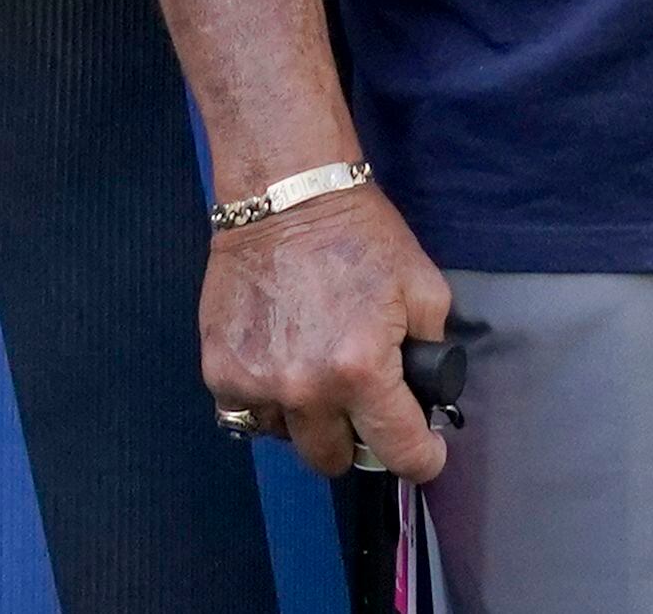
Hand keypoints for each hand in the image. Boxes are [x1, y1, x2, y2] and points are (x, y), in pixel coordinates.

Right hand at [201, 183, 453, 483]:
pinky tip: (278, 360)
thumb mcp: (422, 283)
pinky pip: (245, 414)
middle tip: (360, 400)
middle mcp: (307, 389)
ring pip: (287, 438)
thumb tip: (426, 389)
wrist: (285, 192)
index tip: (426, 452)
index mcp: (361, 370)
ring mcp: (258, 384)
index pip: (399, 451)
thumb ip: (432, 345)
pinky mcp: (220, 371)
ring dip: (305, 417)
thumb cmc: (358, 233)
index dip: (422, 457)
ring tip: (313, 368)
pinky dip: (264, 399)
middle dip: (356, 436)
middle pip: (335, 460)